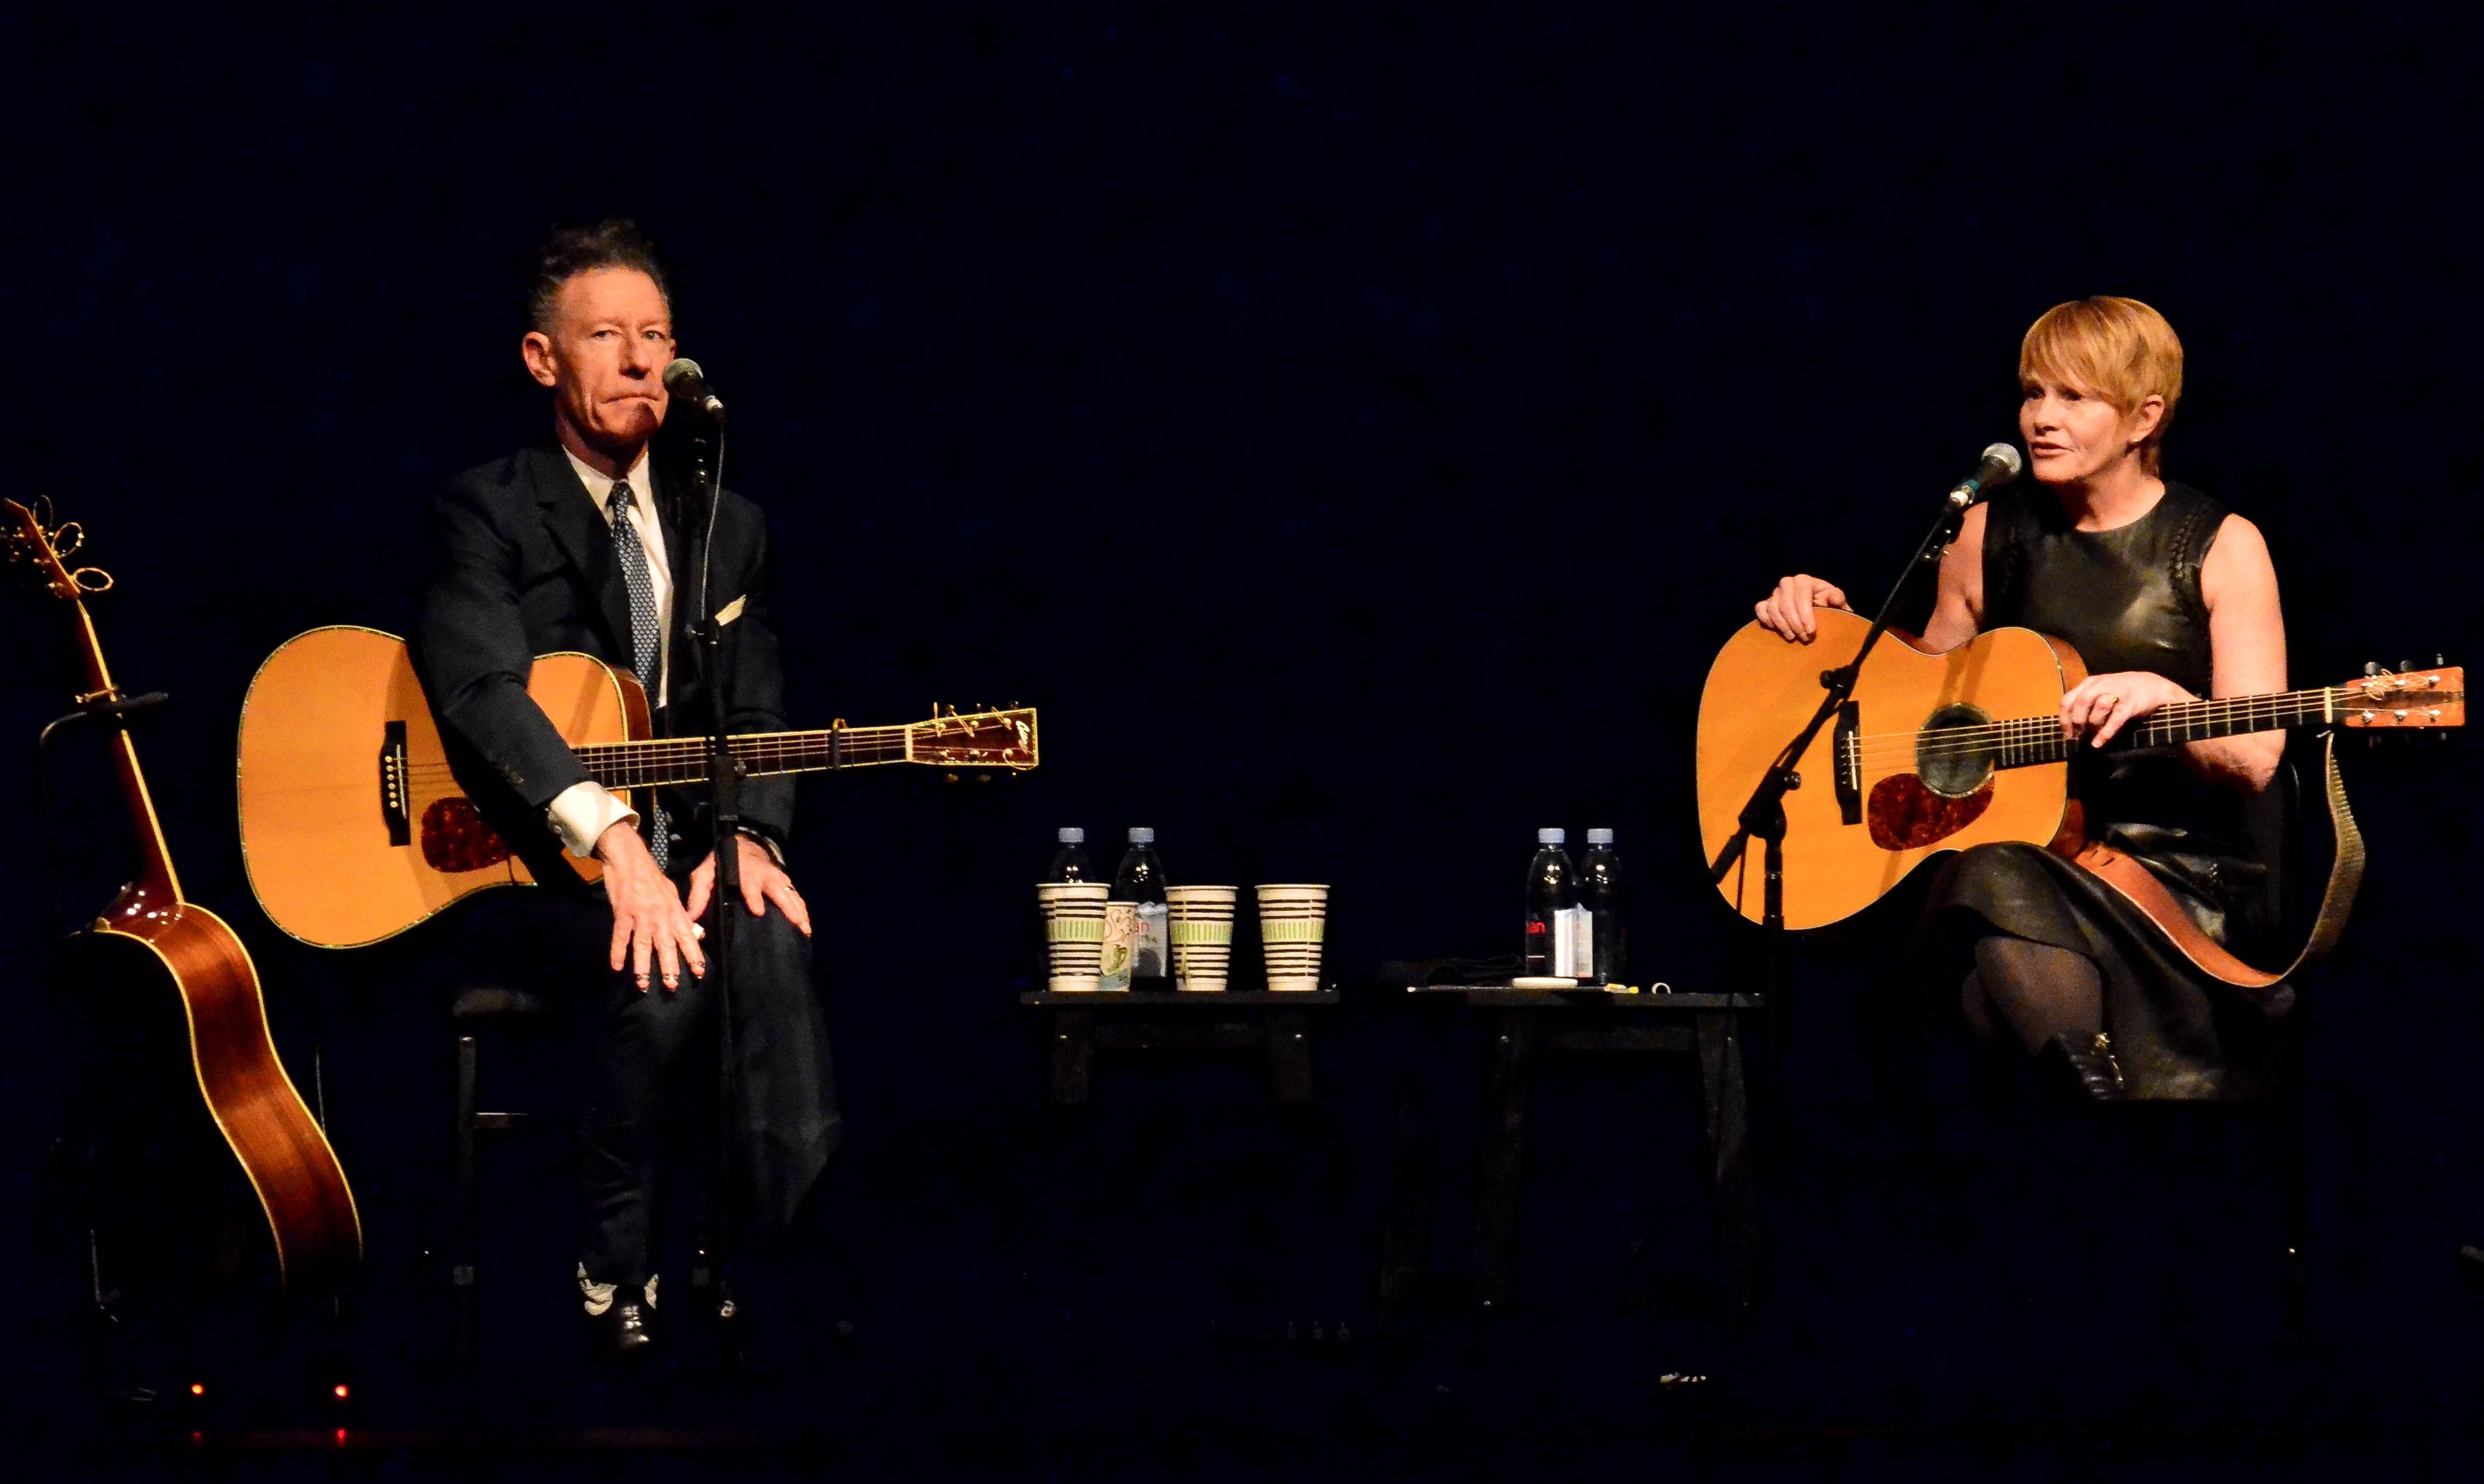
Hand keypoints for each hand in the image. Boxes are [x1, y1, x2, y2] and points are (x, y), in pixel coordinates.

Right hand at [597, 820, 706, 992]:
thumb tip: (692, 933)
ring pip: (643, 945)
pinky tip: (617, 967)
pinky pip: (620, 937)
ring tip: (643, 985)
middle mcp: (660, 916)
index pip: (688, 937)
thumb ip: (680, 915)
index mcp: (674, 911)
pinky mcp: (622, 913)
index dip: (693, 956)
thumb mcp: (672, 894)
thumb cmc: (652, 877)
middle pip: (666, 945)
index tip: (699, 973)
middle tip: (672, 987)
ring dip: (643, 966)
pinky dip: (618, 952)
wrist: (630, 859)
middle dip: (669, 968)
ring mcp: (641, 915)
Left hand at [686, 834, 813, 936]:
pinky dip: (803, 910)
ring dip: (800, 911)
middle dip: (788, 907)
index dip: (754, 897)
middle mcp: (765, 876)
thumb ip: (699, 894)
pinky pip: (796, 896)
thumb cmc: (722, 861)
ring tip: (806, 930)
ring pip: (791, 895)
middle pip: (779, 891)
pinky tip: (807, 926)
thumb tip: (691, 919)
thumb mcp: (705, 873)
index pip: (750, 886)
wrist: (744, 843)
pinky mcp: (785, 883)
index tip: (758, 911)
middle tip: (796, 922)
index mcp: (744, 874)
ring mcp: (778, 879)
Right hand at [1754, 575, 1849, 642]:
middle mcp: (1787, 583)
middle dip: (1795, 624)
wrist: (1820, 613)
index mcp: (1804, 581)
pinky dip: (1767, 621)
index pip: (1801, 595)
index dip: (1805, 614)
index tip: (1812, 631)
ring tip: (1794, 638)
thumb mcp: (1839, 603)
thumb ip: (1837, 599)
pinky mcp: (1766, 604)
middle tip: (1805, 639)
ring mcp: (1775, 593)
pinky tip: (1777, 630)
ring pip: (1772, 609)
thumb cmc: (1830, 608)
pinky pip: (1760, 610)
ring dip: (1783, 626)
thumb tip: (1834, 598)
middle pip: (1785, 604)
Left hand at [2060, 671, 2193, 748]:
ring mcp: (2117, 692)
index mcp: (2089, 683)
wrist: (2153, 686)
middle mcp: (2101, 685)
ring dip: (2093, 723)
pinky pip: (2116, 718)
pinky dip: (2105, 732)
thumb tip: (2072, 728)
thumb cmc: (2122, 692)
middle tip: (2078, 736)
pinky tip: (2099, 743)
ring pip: (2099, 706)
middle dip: (2076, 721)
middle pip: (2080, 701)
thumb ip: (2086, 706)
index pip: (2068, 699)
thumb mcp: (2100, 693)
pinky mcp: (2131, 703)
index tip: (2067, 734)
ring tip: (2092, 735)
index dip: (2064, 719)